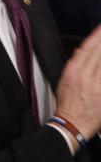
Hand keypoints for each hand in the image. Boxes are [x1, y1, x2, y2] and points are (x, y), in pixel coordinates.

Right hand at [55, 23, 100, 138]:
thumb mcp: (63, 84)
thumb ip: (73, 67)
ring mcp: (95, 84)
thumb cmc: (67, 106)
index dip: (97, 36)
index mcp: (72, 73)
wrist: (71, 125)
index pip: (87, 49)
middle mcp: (84, 76)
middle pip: (98, 52)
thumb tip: (79, 52)